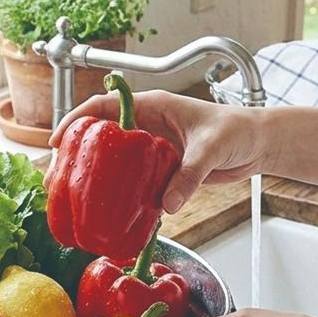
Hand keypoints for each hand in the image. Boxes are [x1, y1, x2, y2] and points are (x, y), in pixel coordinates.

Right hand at [46, 89, 269, 212]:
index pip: (105, 106)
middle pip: (103, 136)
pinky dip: (122, 193)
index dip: (77, 120)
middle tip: (60, 175)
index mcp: (154, 106)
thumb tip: (166, 205)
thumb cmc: (239, 131)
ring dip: (98, 176)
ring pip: (116, 161)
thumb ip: (188, 176)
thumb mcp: (211, 150)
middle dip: (79, 152)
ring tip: (77, 196)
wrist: (259, 144)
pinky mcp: (163, 169)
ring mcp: (154, 148)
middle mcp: (149, 125)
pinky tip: (113, 210)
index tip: (58, 140)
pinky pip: (135, 180)